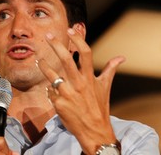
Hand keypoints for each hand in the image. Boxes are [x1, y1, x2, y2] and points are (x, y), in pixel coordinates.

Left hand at [37, 28, 124, 153]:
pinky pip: (50, 91)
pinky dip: (50, 89)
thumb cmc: (99, 106)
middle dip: (56, 45)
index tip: (70, 30)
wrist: (94, 130)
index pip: (85, 53)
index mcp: (90, 78)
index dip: (78, 40)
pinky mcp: (59, 103)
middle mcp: (79, 84)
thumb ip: (110, 70)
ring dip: (44, 65)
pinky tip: (51, 90)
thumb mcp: (105, 87)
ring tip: (39, 59)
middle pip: (66, 59)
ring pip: (52, 75)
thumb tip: (121, 58)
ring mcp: (68, 94)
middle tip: (48, 35)